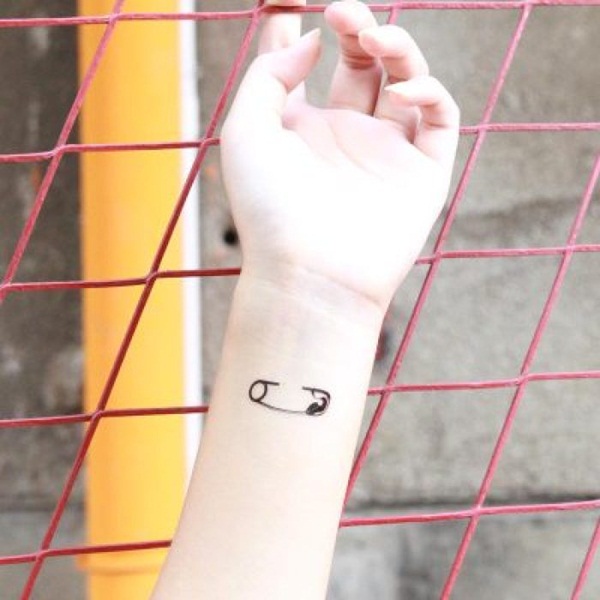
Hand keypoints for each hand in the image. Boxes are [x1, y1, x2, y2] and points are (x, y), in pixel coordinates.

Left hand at [221, 0, 458, 311]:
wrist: (311, 275)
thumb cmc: (270, 209)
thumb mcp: (246, 132)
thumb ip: (269, 75)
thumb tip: (311, 40)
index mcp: (299, 128)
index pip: (301, 65)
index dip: (295, 26)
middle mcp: (343, 135)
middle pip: (360, 63)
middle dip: (356, 27)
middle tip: (344, 12)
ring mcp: (384, 152)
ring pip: (403, 80)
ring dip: (396, 47)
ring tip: (375, 37)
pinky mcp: (422, 172)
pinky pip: (439, 119)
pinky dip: (429, 92)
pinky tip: (403, 90)